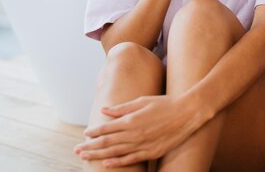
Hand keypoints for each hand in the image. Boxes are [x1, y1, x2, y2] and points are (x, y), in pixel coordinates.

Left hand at [74, 93, 210, 167]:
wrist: (187, 113)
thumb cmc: (165, 104)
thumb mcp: (142, 101)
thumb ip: (122, 108)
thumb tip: (104, 110)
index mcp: (131, 120)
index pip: (106, 128)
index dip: (94, 132)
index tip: (85, 133)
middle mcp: (134, 134)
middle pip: (107, 143)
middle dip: (90, 146)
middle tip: (77, 150)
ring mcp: (143, 145)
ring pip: (115, 153)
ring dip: (98, 155)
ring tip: (86, 157)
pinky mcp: (151, 152)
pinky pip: (130, 159)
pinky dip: (117, 162)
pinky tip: (106, 163)